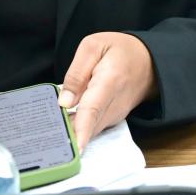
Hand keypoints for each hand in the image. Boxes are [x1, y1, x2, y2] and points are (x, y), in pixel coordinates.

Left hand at [59, 32, 157, 151]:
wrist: (149, 62)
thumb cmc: (119, 51)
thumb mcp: (93, 46)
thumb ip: (77, 73)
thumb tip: (64, 102)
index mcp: (109, 80)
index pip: (93, 109)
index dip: (82, 129)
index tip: (74, 147)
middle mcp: (115, 103)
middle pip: (89, 126)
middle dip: (69, 136)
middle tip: (46, 141)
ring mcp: (116, 115)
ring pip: (91, 131)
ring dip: (72, 134)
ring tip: (52, 133)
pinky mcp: (113, 120)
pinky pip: (94, 129)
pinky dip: (79, 130)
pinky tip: (64, 127)